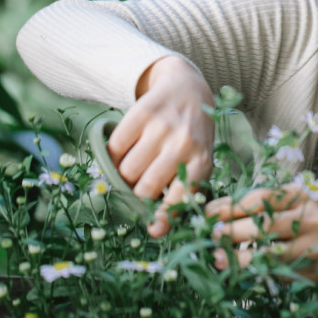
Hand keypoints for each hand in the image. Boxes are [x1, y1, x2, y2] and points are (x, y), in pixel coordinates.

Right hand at [107, 54, 214, 236]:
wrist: (187, 87)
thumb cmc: (192, 134)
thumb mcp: (198, 159)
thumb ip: (182, 192)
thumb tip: (155, 230)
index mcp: (202, 160)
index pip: (179, 199)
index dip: (163, 218)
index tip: (153, 228)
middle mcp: (184, 143)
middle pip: (145, 188)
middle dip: (137, 194)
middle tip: (138, 186)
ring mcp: (163, 126)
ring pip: (127, 170)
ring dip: (124, 174)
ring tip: (134, 165)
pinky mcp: (143, 111)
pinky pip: (115, 146)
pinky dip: (114, 153)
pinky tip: (126, 148)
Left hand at [206, 185, 317, 294]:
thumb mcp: (302, 200)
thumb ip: (271, 203)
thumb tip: (225, 212)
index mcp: (304, 195)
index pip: (262, 198)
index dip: (231, 205)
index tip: (207, 211)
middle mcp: (311, 219)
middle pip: (263, 226)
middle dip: (231, 230)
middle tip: (209, 234)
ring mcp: (312, 248)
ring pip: (268, 254)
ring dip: (239, 256)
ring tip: (217, 257)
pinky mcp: (311, 271)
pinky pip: (278, 272)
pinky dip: (256, 270)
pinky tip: (240, 270)